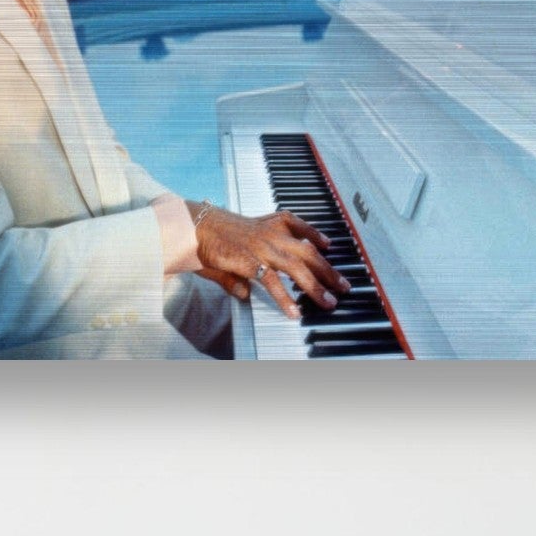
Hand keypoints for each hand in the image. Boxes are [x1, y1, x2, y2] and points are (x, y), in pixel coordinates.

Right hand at [195, 205, 350, 319]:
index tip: (328, 244)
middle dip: (328, 270)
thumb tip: (244, 293)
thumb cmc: (209, 235)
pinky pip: (273, 282)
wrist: (192, 227)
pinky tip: (295, 311)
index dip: (315, 235)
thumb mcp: (233, 247)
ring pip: (298, 268)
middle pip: (308, 252)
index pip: (298, 225)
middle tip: (343, 285)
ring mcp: (263, 247)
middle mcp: (271, 234)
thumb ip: (242, 272)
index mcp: (268, 224)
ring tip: (328, 302)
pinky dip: (285, 298)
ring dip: (316, 286)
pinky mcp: (250, 261)